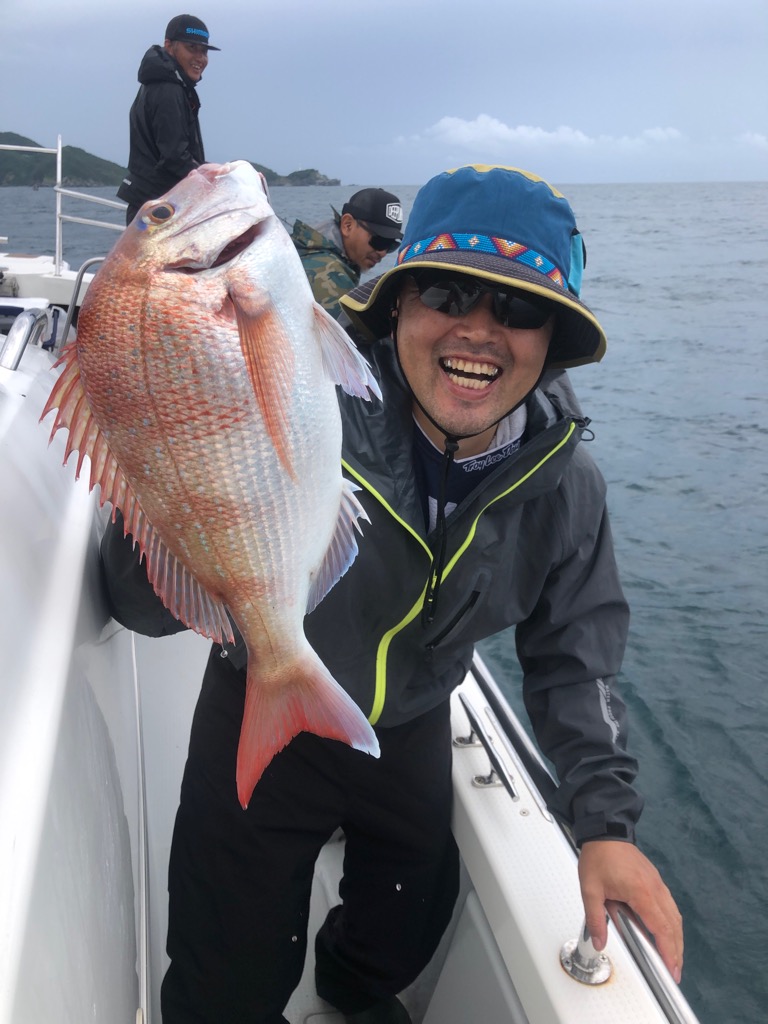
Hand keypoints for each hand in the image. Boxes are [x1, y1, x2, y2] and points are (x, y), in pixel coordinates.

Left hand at [578, 840, 683, 982]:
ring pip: (675, 916)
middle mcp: (655, 889)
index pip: (661, 928)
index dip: (668, 951)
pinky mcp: (656, 880)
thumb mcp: (590, 889)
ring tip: (673, 957)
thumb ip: (595, 919)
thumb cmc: (598, 857)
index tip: (672, 969)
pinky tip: (668, 932)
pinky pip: (670, 906)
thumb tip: (599, 942)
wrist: (604, 832)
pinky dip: (672, 923)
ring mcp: (658, 883)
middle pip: (673, 926)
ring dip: (676, 938)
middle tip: (675, 971)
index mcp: (641, 892)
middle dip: (676, 951)